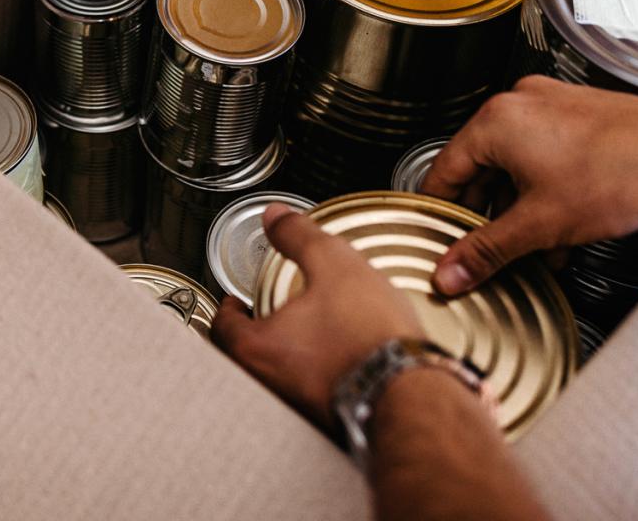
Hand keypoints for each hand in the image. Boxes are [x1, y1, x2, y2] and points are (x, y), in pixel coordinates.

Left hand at [212, 204, 421, 427]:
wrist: (415, 394)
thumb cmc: (370, 337)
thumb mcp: (333, 264)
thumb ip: (298, 235)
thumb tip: (275, 216)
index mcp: (258, 350)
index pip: (222, 329)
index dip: (227, 310)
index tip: (234, 302)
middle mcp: (273, 387)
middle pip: (246, 358)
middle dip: (254, 335)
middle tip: (266, 314)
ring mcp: (302, 410)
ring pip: (279, 379)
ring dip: (286, 356)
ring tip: (305, 334)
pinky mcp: (333, 421)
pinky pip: (312, 395)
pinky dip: (316, 376)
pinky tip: (339, 360)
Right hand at [423, 76, 637, 295]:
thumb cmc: (622, 172)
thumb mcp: (540, 224)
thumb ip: (488, 250)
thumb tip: (452, 270)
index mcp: (494, 122)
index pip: (443, 171)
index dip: (439, 211)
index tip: (438, 234)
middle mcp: (516, 105)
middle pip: (480, 167)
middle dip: (488, 214)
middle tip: (488, 247)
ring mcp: (547, 106)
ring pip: (514, 163)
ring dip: (519, 205)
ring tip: (533, 243)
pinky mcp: (574, 114)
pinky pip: (541, 152)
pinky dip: (543, 187)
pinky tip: (560, 222)